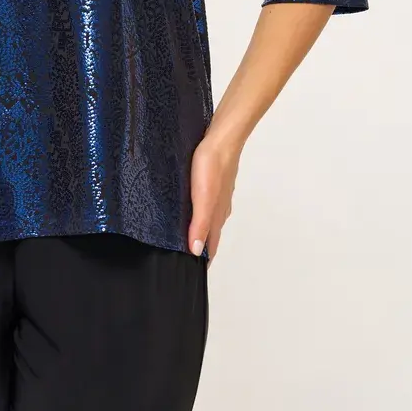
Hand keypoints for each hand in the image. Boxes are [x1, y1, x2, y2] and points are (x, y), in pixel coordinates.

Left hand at [188, 132, 241, 268]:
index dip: (204, 260)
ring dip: (201, 230)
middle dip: (202, 248)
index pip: (211, 246)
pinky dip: (200, 212)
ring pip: (210, 218)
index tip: (195, 273)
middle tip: (189, 258)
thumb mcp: (203, 198)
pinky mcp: (214, 181)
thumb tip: (196, 251)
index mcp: (217, 215)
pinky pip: (207, 202)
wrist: (222, 137)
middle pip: (211, 234)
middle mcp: (219, 208)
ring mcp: (218, 194)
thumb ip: (200, 224)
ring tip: (189, 237)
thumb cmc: (213, 165)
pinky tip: (193, 207)